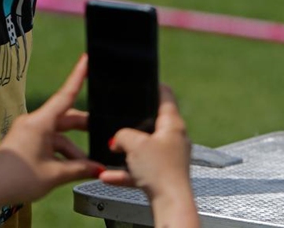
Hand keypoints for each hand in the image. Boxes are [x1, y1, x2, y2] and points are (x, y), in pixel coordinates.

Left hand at [0, 56, 103, 210]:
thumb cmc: (15, 180)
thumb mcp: (55, 175)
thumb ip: (80, 168)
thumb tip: (99, 168)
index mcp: (39, 123)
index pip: (65, 95)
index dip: (78, 77)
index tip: (86, 60)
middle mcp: (33, 124)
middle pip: (67, 119)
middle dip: (85, 128)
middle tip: (102, 132)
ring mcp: (28, 134)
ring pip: (60, 135)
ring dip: (74, 149)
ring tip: (86, 166)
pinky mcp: (25, 144)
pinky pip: (50, 143)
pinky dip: (62, 154)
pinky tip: (72, 168)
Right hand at [99, 86, 196, 225]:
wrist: (170, 203)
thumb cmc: (161, 171)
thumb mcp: (135, 144)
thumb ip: (123, 134)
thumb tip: (118, 138)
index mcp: (173, 124)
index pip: (166, 96)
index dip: (155, 86)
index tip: (146, 81)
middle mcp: (175, 138)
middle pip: (153, 123)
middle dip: (134, 124)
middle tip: (120, 121)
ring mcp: (170, 157)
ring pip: (145, 148)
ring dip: (127, 151)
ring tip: (113, 150)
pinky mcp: (163, 175)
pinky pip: (140, 170)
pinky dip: (125, 172)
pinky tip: (108, 176)